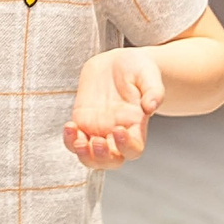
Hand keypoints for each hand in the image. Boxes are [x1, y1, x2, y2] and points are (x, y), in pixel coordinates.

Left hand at [64, 48, 163, 167]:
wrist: (117, 62)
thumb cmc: (138, 69)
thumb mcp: (148, 74)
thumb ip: (153, 90)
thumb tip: (151, 106)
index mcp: (136, 126)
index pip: (133, 150)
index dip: (126, 146)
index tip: (118, 129)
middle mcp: (117, 134)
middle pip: (111, 161)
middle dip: (102, 158)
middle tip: (96, 141)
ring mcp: (98, 130)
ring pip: (90, 157)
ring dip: (83, 154)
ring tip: (76, 137)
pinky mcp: (82, 122)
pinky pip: (74, 140)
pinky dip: (69, 140)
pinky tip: (69, 126)